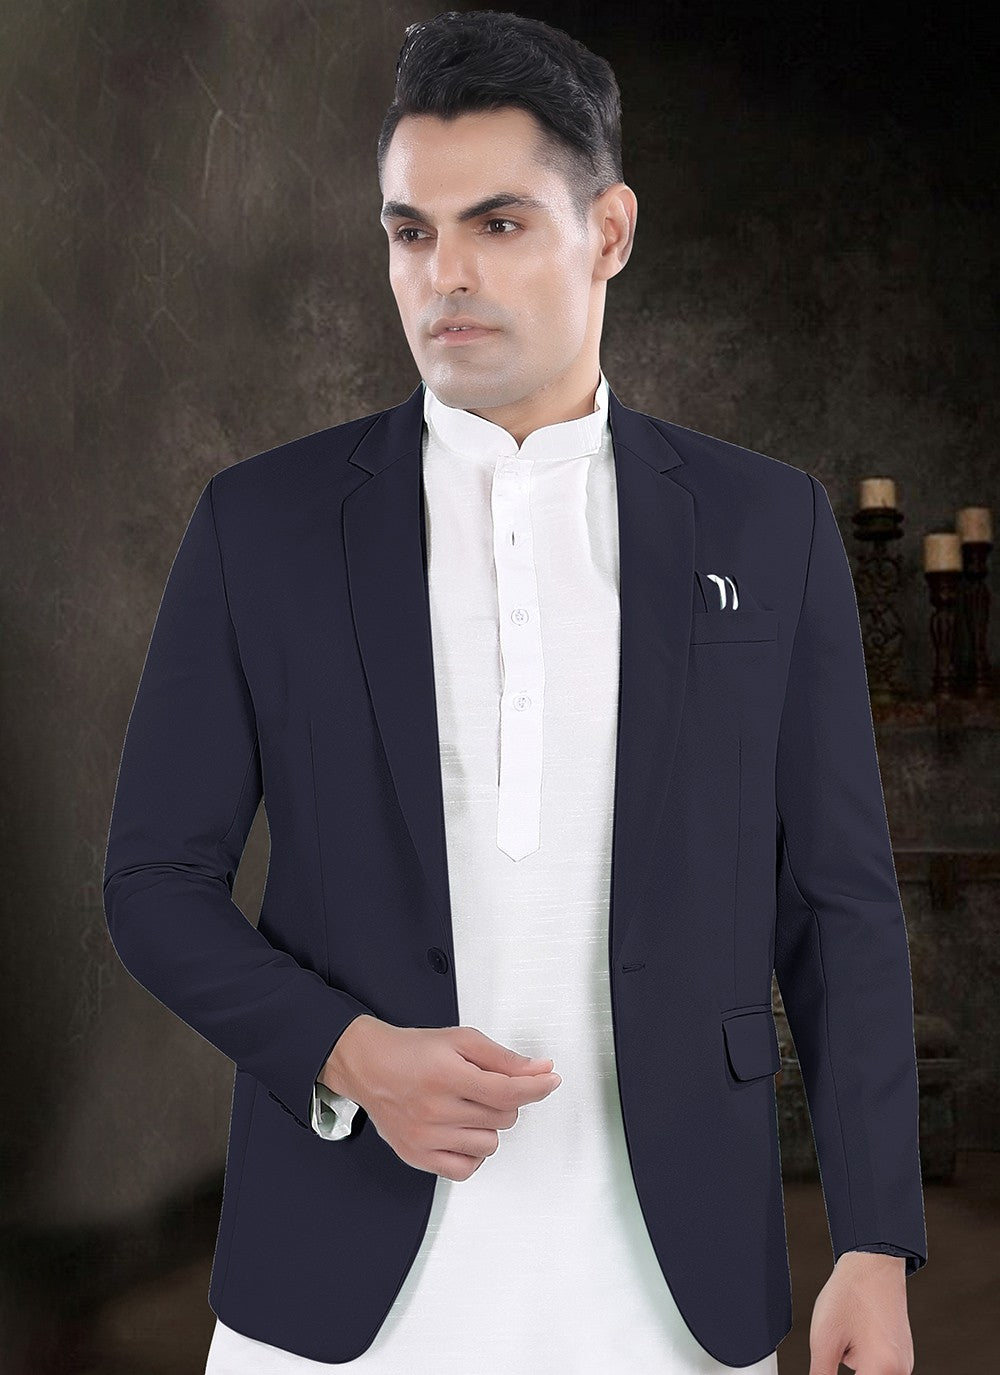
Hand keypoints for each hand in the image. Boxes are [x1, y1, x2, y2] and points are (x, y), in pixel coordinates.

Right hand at [319, 1016, 561, 1179]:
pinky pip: (466, 1169)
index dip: (536, 1087)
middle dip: (504, 1101)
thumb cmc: (413, 1052)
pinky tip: (462, 1133)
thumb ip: (502, 1057)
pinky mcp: (418, 1157)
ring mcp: (426, 1138)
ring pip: (490, 1145)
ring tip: (467, 1108)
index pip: (507, 1092)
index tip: (551, 1081)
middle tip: (483, 1086)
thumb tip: (539, 1069)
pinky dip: (472, 1153)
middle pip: (503, 1118)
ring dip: (489, 1126)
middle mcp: (435, 1110)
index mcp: (447, 1076)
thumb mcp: (461, 1040)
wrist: (369, 1066)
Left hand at [808, 1251, 913, 1373]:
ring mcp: (904, 1363)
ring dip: (856, 1366)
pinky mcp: (901, 1355)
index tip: (829, 1362)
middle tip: (840, 1345)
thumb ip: (821, 1374)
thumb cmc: (851, 1293)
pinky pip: (879, 1367)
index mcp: (884, 1370)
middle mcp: (901, 1371)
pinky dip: (865, 1359)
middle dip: (848, 1368)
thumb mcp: (824, 1339)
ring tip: (847, 1335)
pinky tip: (856, 1333)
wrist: (873, 1263)